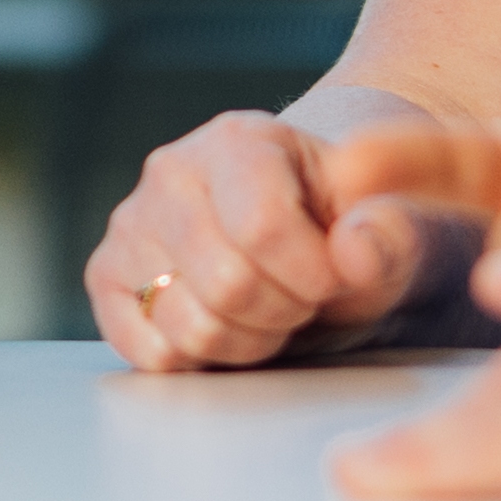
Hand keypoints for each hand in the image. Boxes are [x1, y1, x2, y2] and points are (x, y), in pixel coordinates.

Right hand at [89, 112, 464, 373]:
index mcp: (240, 140)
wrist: (308, 239)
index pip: (262, 225)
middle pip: (225, 283)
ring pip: (186, 324)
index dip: (312, 274)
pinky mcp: (107, 278)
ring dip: (246, 341)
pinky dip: (198, 359)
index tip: (336, 276)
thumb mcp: (393, 226)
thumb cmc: (349, 227)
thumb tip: (354, 252)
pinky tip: (226, 325)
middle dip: (283, 311)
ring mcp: (131, 225)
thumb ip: (390, 233)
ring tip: (268, 310)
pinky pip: (147, 351)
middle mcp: (171, 171)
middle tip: (303, 297)